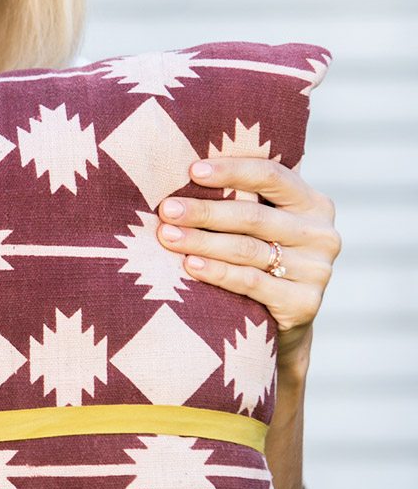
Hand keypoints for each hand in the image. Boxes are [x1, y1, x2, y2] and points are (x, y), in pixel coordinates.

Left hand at [156, 157, 340, 369]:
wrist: (281, 320)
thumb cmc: (260, 256)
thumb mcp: (262, 224)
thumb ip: (244, 197)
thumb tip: (187, 168)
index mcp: (313, 203)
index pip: (272, 176)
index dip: (231, 171)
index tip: (192, 171)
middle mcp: (321, 234)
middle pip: (254, 216)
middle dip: (205, 212)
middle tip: (167, 210)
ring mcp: (317, 270)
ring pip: (248, 250)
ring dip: (202, 241)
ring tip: (167, 236)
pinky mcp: (304, 302)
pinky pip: (252, 282)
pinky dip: (218, 272)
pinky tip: (190, 265)